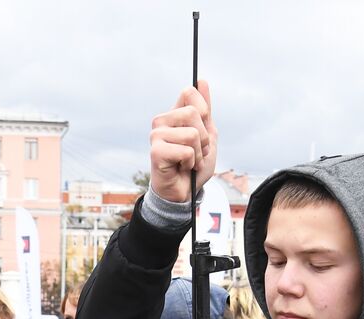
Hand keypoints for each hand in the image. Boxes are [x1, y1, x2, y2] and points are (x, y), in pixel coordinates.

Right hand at [149, 81, 215, 204]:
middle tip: (197, 151)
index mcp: (174, 114)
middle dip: (204, 137)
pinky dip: (190, 163)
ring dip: (198, 153)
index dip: (203, 108)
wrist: (185, 193)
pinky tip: (182, 168)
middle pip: (193, 113)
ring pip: (192, 134)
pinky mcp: (156, 152)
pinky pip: (186, 151)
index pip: (188, 92)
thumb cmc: (193, 166)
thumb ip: (206, 110)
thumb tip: (202, 80)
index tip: (204, 126)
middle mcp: (162, 122)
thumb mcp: (207, 135)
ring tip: (190, 161)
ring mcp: (156, 136)